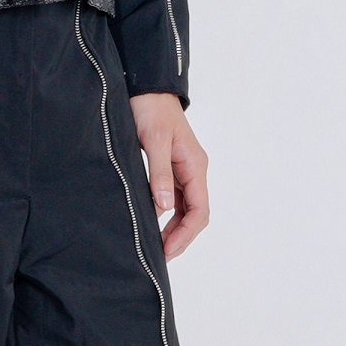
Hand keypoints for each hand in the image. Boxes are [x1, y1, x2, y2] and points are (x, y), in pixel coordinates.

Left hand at [127, 93, 207, 262]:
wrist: (146, 88)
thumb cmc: (150, 109)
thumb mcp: (153, 141)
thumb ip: (159, 174)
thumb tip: (164, 207)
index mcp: (195, 166)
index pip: (199, 211)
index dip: (185, 234)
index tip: (167, 250)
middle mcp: (193, 170)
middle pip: (195, 214)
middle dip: (180, 237)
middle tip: (160, 257)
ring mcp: (183, 170)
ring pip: (185, 209)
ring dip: (173, 229)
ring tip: (156, 246)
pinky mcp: (170, 168)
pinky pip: (174, 198)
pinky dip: (166, 215)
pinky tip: (152, 223)